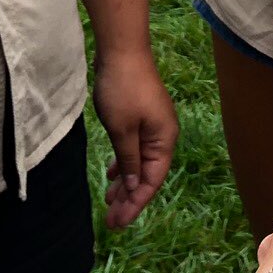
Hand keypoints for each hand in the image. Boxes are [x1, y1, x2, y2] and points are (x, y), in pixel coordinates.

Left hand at [92, 49, 176, 227]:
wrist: (122, 51)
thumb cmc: (123, 90)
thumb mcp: (123, 129)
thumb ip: (129, 159)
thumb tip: (134, 185)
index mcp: (164, 140)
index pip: (151, 181)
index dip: (136, 203)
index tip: (118, 222)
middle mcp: (162, 135)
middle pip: (147, 175)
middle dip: (129, 198)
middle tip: (110, 220)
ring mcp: (151, 125)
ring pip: (139, 162)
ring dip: (125, 182)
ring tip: (108, 201)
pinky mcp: (140, 117)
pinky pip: (133, 148)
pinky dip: (123, 162)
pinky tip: (112, 173)